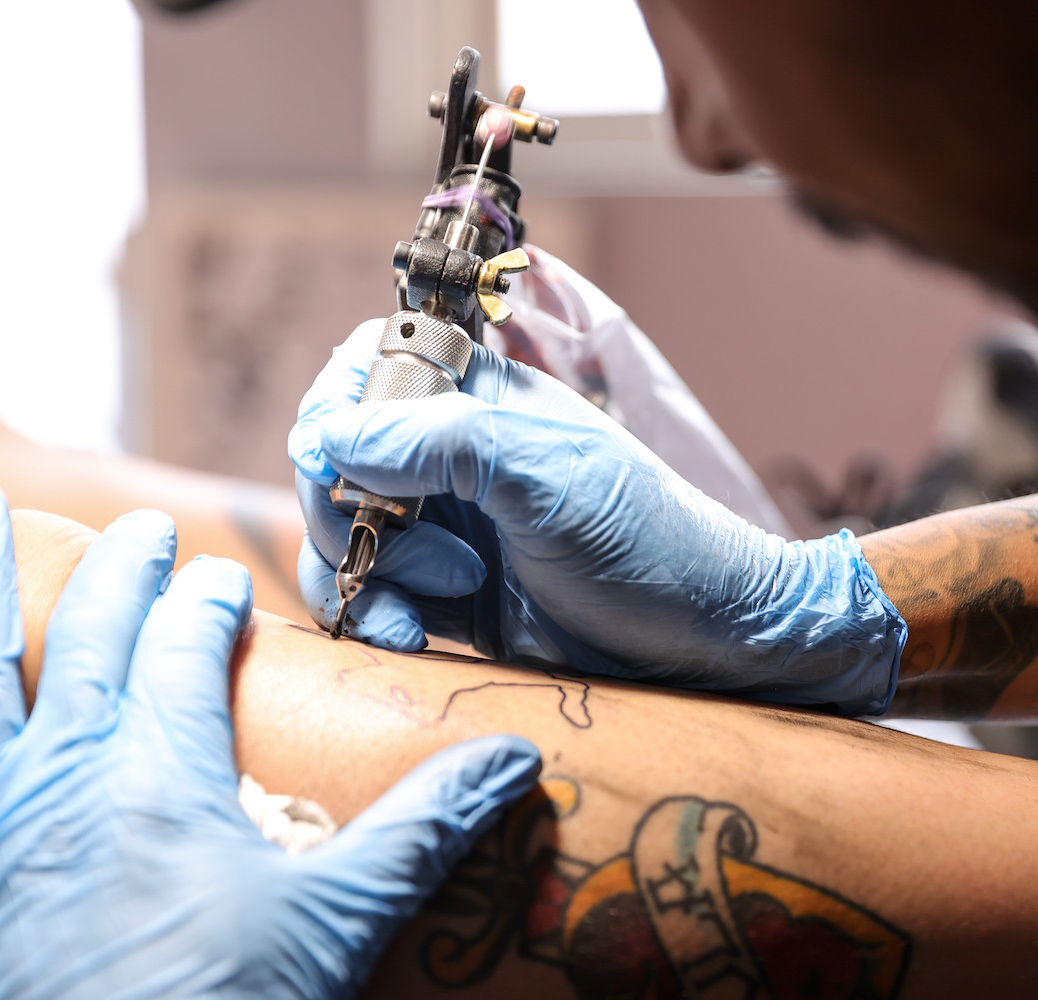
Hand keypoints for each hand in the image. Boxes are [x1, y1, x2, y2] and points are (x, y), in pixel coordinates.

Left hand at [0, 478, 540, 998]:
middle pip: (96, 633)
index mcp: (168, 765)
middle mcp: (69, 764)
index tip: (222, 584)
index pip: (196, 648)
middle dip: (122, 572)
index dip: (212, 606)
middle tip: (135, 531)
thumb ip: (422, 828)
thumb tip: (512, 759)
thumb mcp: (338, 920)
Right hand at [291, 322, 906, 714]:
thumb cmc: (646, 543)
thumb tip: (329, 438)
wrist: (707, 646)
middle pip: (339, 461)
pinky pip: (370, 595)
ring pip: (344, 535)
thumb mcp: (545, 477)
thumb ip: (438, 442)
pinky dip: (373, 617)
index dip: (336, 408)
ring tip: (429, 609)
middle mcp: (453, 458)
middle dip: (351, 514)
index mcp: (479, 400)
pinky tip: (411, 639)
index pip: (370, 368)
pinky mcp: (448, 597)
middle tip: (427, 558)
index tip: (332, 459)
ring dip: (362, 574)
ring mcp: (448, 528)